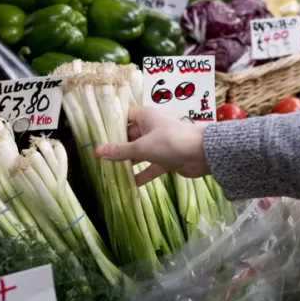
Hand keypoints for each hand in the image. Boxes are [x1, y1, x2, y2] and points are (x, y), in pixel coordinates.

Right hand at [94, 106, 209, 184]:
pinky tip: (131, 184)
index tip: (96, 134)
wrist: (203, 154)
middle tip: (98, 157)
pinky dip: (143, 174)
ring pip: (139, 152)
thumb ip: (120, 151)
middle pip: (130, 136)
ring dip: (128, 161)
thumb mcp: (142, 147)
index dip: (111, 124)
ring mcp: (159, 143)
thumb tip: (96, 152)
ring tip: (110, 171)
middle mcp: (151, 127)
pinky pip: (151, 166)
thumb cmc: (170, 142)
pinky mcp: (167, 158)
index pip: (124, 116)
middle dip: (117, 147)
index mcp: (145, 116)